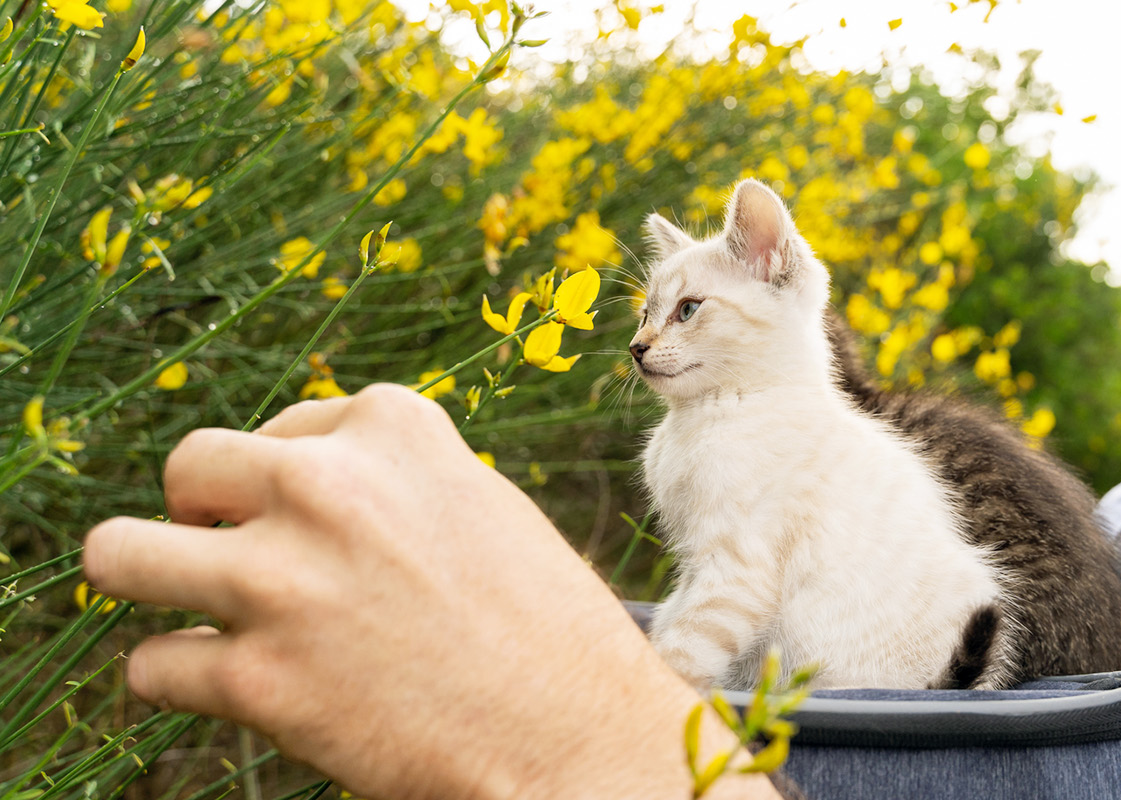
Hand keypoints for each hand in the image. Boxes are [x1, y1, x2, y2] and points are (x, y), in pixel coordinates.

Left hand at [83, 384, 777, 799]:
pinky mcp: (255, 679)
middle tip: (236, 559)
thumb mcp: (478, 504)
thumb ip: (389, 479)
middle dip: (202, 513)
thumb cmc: (542, 626)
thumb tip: (288, 486)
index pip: (284, 429)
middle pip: (188, 467)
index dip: (287, 484)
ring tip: (182, 606)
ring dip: (143, 578)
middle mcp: (326, 486)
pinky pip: (151, 666)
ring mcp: (282, 580)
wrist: (579, 734)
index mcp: (394, 427)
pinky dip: (184, 681)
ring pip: (117, 555)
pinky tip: (239, 691)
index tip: (317, 530)